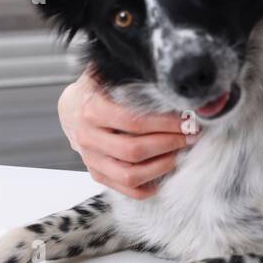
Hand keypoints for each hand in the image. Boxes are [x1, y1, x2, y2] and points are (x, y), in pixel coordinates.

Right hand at [58, 69, 196, 198]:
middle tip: (191, 136)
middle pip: (134, 150)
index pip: (134, 122)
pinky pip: (127, 190)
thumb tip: (163, 72)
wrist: (71, 109)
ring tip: (181, 153)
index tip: (188, 121)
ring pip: (130, 175)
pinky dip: (149, 186)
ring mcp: (91, 160)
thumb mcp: (107, 73)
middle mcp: (88, 138)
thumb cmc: (98, 89)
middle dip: (169, 144)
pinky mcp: (98, 175)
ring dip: (162, 166)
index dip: (165, 124)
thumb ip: (129, 72)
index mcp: (92, 110)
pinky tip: (165, 171)